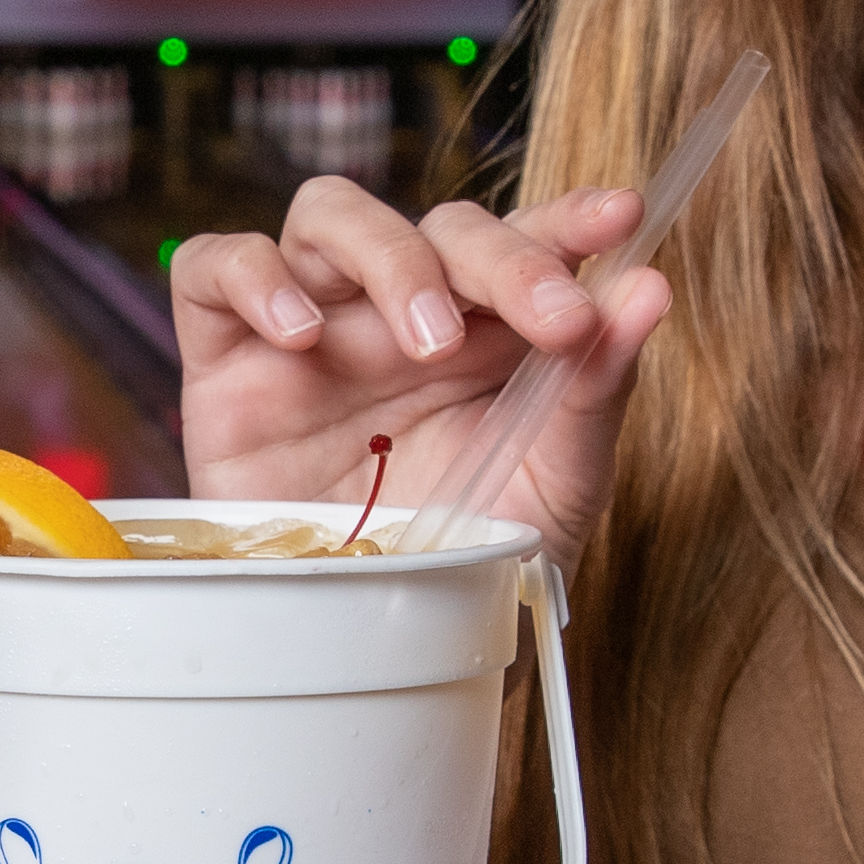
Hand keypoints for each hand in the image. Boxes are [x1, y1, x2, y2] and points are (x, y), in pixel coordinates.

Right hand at [171, 176, 675, 565]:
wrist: (355, 648)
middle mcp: (399, 312)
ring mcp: (313, 327)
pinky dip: (254, 278)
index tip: (621, 216)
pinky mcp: (228, 359)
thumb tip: (650, 291)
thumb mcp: (553, 485)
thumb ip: (595, 389)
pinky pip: (214, 266)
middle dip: (505, 260)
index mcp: (487, 331)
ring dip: (391, 258)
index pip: (526, 240)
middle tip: (552, 323)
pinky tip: (301, 337)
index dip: (568, 217)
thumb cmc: (456, 559)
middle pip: (441, 226)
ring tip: (428, 341)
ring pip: (332, 214)